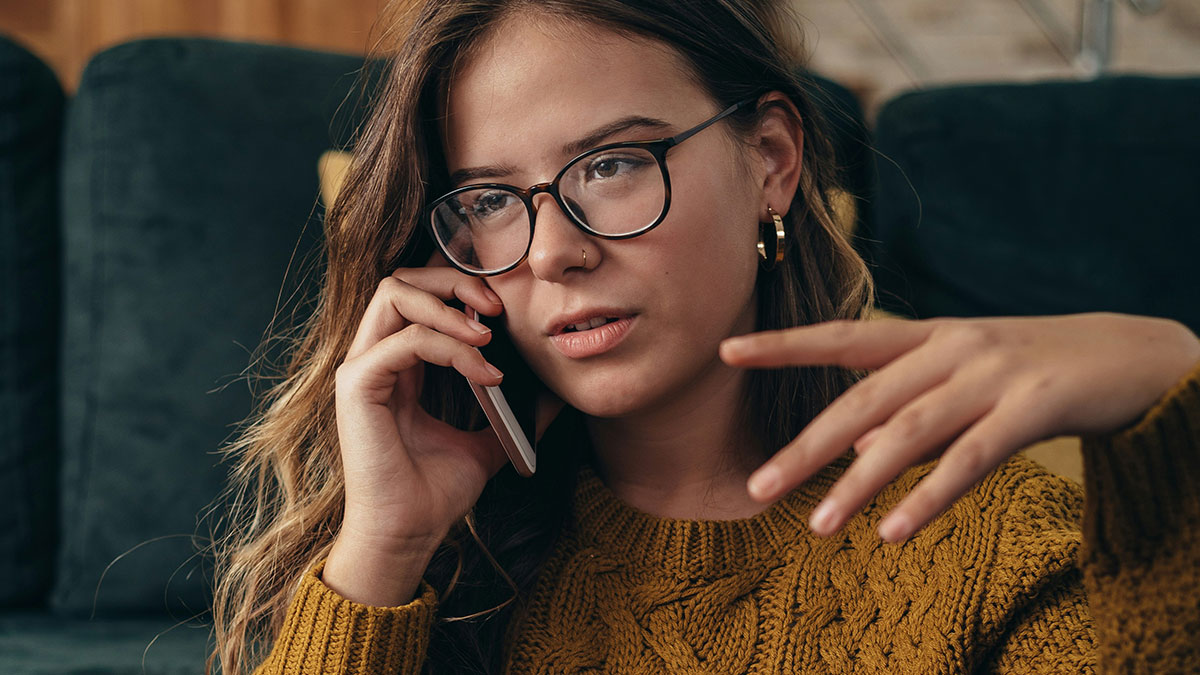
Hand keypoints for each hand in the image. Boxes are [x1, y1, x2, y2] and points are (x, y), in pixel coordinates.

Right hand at [334, 263, 510, 552]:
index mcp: (397, 365)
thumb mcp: (488, 441)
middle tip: (496, 307)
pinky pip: (407, 341)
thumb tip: (554, 394)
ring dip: (449, 305)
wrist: (408, 535)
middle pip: (402, 280)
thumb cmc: (435, 493)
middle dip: (453, 280)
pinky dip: (452, 348)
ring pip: (395, 294)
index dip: (458, 288)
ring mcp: (361, 369)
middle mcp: (373, 358)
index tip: (503, 309)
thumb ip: (513, 413)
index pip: (417, 296)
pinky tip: (484, 371)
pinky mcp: (358, 385)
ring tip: (489, 334)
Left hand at [720, 312, 1199, 542]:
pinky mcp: (1034, 404)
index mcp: (929, 336)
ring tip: (818, 526)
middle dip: (807, 446)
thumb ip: (909, 414)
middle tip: (757, 488)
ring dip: (860, 483)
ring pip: (910, 432)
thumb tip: (855, 456)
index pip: (843, 336)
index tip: (728, 352)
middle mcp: (952, 347)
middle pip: (863, 399)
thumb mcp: (962, 385)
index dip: (785, 345)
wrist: (1133, 354)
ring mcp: (993, 373)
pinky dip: (931, 496)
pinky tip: (896, 532)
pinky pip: (972, 459)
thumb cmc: (1032, 371)